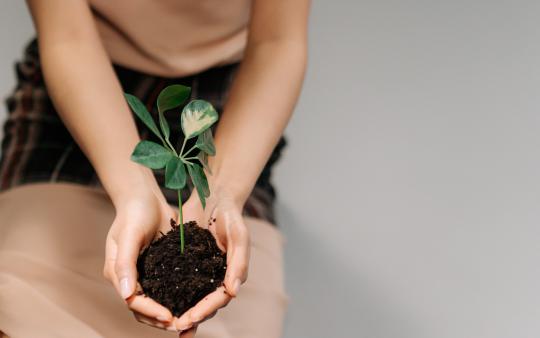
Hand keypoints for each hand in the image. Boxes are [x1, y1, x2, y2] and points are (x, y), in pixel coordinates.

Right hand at [103, 186, 178, 329]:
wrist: (143, 196)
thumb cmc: (133, 213)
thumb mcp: (129, 235)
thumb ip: (126, 264)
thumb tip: (126, 295)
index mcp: (118, 272)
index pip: (133, 301)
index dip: (151, 312)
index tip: (170, 318)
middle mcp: (130, 277)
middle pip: (143, 308)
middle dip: (161, 320)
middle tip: (183, 325)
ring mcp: (144, 273)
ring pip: (156, 302)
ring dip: (170, 313)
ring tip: (189, 320)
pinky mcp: (158, 267)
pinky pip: (167, 288)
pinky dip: (177, 298)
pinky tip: (193, 302)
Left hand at [174, 187, 249, 333]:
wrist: (215, 196)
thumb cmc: (230, 215)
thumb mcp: (239, 235)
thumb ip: (239, 262)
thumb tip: (233, 292)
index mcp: (231, 274)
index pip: (219, 298)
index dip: (205, 310)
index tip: (191, 319)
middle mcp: (216, 276)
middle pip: (205, 303)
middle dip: (191, 317)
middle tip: (175, 326)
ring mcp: (200, 270)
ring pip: (191, 297)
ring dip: (180, 311)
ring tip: (165, 323)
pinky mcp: (187, 263)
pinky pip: (178, 282)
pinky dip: (170, 294)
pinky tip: (155, 300)